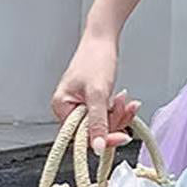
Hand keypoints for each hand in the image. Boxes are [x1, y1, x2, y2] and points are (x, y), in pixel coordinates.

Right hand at [51, 33, 141, 155]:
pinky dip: (118, 111)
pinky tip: (125, 101)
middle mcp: (68, 109)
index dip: (103, 138)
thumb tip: (97, 147)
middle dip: (113, 121)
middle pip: (95, 132)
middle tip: (122, 106)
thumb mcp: (98, 93)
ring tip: (124, 99)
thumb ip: (98, 122)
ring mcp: (80, 106)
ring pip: (103, 125)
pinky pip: (107, 116)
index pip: (82, 137)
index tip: (122, 136)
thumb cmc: (95, 59)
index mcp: (62, 107)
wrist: (102, 39)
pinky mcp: (92, 103)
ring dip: (118, 115)